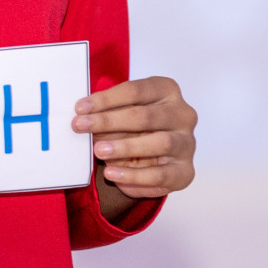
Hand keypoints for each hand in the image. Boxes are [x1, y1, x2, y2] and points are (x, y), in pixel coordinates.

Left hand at [72, 75, 196, 199]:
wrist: (154, 157)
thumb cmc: (135, 127)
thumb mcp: (122, 113)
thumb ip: (108, 113)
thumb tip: (84, 117)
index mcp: (167, 91)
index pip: (135, 91)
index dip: (106, 99)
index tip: (80, 108)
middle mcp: (182, 115)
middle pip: (145, 116)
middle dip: (109, 121)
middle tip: (81, 127)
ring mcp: (187, 143)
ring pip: (159, 143)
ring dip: (125, 147)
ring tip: (99, 151)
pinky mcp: (185, 171)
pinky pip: (160, 175)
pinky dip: (134, 176)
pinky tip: (112, 174)